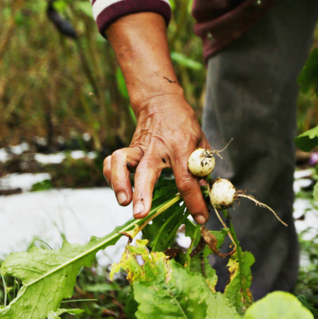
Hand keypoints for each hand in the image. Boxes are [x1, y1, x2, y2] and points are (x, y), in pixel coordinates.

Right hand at [103, 92, 209, 225]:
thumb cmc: (183, 124)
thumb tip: (206, 194)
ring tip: (123, 201)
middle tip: (140, 213)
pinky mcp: (128, 149)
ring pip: (121, 161)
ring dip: (119, 182)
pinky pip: (112, 161)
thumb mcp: (200, 141)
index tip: (200, 218)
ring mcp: (139, 148)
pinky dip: (111, 175)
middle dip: (143, 194)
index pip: (186, 178)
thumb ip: (202, 167)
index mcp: (180, 146)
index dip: (194, 200)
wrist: (160, 101)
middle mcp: (156, 148)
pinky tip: (118, 189)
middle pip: (147, 171)